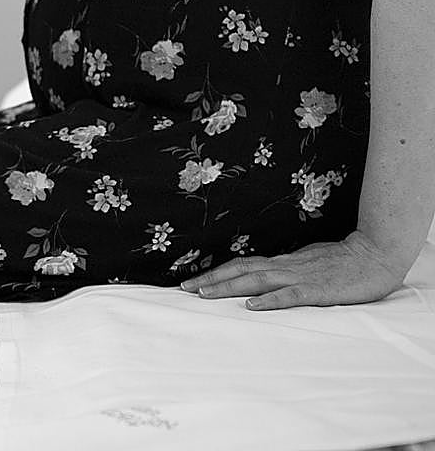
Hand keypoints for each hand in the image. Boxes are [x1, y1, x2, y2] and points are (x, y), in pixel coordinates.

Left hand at [179, 230, 407, 310]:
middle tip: (184, 289)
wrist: (375, 254)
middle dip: (211, 280)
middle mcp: (284, 267)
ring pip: (257, 281)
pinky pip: (290, 295)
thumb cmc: (342, 261)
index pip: (241, 266)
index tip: (192, 282)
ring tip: (205, 295)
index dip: (216, 273)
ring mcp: (300, 277)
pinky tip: (252, 306)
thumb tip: (262, 277)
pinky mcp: (318, 290)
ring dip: (229, 287)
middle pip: (241, 271)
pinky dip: (269, 300)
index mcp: (282, 262)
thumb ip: (285, 270)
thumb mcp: (307, 263)